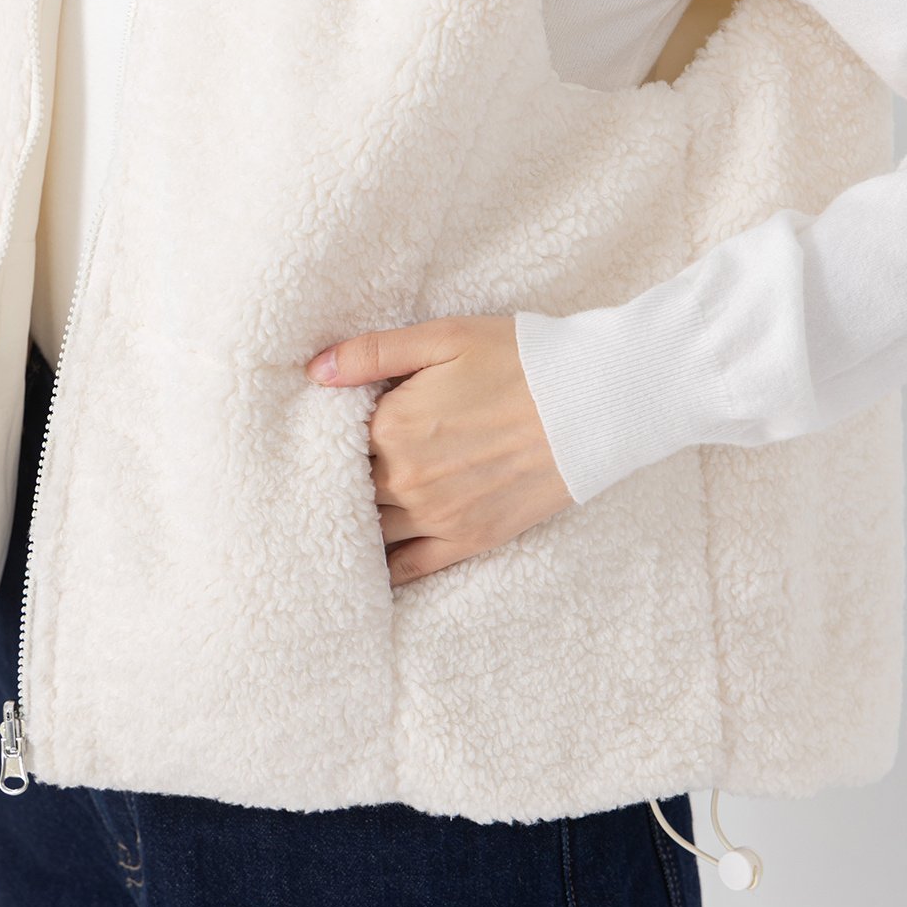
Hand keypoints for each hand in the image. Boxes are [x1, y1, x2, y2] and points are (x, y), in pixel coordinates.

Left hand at [306, 316, 571, 585]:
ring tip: (340, 519)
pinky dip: (382, 569)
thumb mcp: (443, 337)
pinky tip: (367, 565)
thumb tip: (314, 371)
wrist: (593, 402)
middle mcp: (405, 478)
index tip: (322, 437)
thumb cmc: (519, 360)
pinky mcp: (468, 540)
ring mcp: (436, 516)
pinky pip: (408, 568)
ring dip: (354, 524)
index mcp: (391, 426)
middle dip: (337, 483)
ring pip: (370, 532)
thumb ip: (372, 353)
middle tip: (321, 482)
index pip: (332, 443)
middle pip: (347, 490)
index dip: (327, 439)